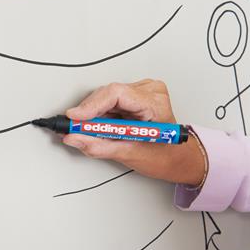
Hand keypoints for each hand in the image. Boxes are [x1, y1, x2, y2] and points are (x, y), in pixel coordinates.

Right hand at [63, 80, 204, 185]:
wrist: (177, 158)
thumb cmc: (164, 156)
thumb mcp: (130, 154)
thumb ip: (99, 146)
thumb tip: (74, 138)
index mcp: (154, 103)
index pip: (116, 94)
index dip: (91, 106)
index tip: (74, 118)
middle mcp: (149, 92)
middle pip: (108, 94)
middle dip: (88, 113)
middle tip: (72, 130)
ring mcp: (142, 91)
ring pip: (105, 97)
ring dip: (93, 115)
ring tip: (90, 132)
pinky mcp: (134, 95)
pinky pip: (108, 101)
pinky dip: (99, 114)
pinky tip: (99, 126)